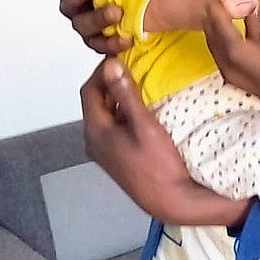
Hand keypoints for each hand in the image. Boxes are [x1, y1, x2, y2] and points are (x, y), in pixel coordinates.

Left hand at [80, 59, 248, 225]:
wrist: (170, 201)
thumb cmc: (159, 166)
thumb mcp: (144, 125)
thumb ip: (126, 94)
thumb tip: (111, 66)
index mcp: (95, 131)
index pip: (89, 90)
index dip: (102, 71)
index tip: (121, 58)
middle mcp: (93, 141)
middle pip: (96, 102)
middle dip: (111, 82)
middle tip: (132, 67)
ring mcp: (104, 151)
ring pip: (105, 114)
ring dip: (118, 98)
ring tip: (139, 84)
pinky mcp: (116, 157)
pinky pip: (113, 127)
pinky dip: (123, 113)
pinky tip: (141, 110)